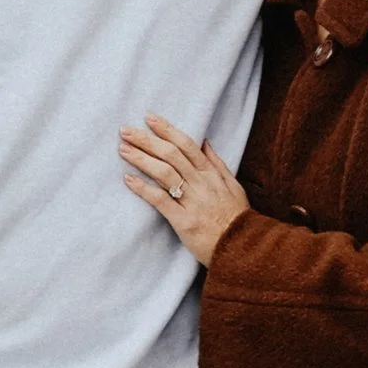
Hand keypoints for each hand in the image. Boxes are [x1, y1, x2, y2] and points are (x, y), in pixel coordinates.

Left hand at [119, 114, 249, 266]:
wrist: (243, 248)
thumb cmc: (237, 218)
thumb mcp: (233, 186)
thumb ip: (217, 163)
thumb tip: (204, 142)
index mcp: (212, 174)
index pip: (187, 145)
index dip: (167, 130)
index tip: (149, 118)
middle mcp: (201, 184)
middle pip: (171, 155)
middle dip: (147, 140)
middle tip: (125, 131)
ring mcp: (192, 202)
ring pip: (164, 173)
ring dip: (141, 159)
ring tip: (123, 149)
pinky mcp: (184, 221)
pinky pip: (161, 201)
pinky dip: (143, 188)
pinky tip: (128, 179)